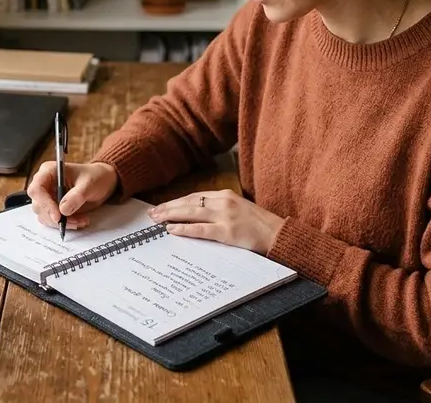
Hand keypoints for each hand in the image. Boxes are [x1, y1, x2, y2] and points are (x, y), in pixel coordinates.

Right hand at [27, 161, 118, 230]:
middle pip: (38, 205)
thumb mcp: (89, 184)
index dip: (45, 203)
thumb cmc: (94, 176)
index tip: (58, 216)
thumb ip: (76, 196)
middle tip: (74, 221)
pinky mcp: (53, 208)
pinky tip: (79, 220)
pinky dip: (65, 224)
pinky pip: (53, 220)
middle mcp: (45, 184)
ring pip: (45, 216)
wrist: (102, 182)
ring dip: (62, 222)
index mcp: (49, 171)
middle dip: (55, 217)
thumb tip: (63, 210)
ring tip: (81, 220)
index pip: (37, 189)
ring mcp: (48, 197)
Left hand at [148, 189, 284, 254]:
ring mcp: (226, 216)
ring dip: (171, 216)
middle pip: (189, 202)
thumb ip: (219, 209)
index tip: (162, 206)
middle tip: (152, 213)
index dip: (176, 201)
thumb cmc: (259, 225)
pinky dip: (185, 229)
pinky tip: (172, 230)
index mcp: (225, 195)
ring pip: (192, 213)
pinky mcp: (228, 232)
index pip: (194, 196)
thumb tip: (196, 215)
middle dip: (168, 207)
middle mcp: (224, 202)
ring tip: (157, 220)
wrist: (279, 234)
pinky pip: (201, 229)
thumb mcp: (238, 209)